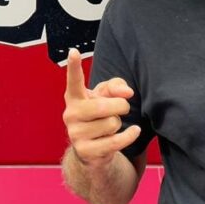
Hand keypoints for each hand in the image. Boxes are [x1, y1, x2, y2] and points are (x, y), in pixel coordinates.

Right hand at [63, 48, 140, 166]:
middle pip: (103, 106)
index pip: (74, 80)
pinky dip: (129, 136)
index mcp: (74, 97)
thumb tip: (126, 93)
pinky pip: (115, 141)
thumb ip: (116, 87)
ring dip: (118, 124)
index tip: (74, 52)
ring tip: (110, 127)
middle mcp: (71, 114)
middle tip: (122, 108)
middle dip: (120, 107)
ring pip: (111, 124)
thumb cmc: (99, 116)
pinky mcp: (85, 151)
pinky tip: (133, 131)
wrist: (91, 150)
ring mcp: (75, 134)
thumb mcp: (106, 97)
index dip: (74, 66)